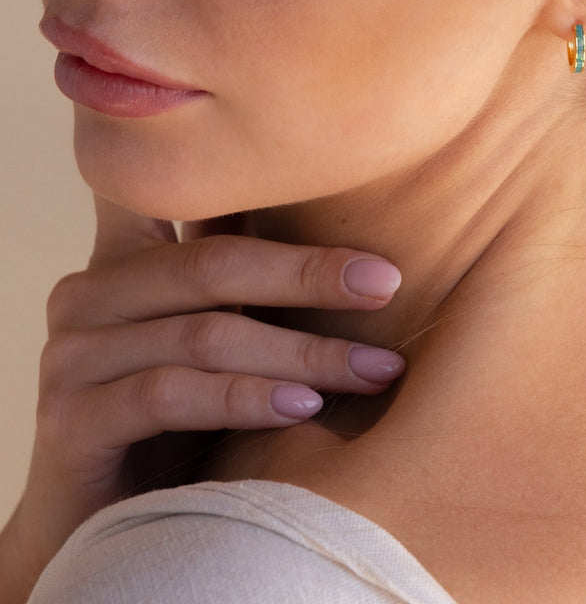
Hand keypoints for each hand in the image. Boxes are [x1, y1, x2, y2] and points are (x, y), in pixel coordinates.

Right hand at [0, 196, 403, 601]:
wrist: (108, 530)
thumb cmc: (185, 418)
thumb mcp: (214, 331)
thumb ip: (243, 274)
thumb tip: (348, 216)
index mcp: (125, 258)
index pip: (183, 197)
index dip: (258, 183)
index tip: (349, 186)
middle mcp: (88, 295)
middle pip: (213, 264)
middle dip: (311, 274)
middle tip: (386, 283)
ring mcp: (71, 357)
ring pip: (206, 335)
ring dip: (303, 353)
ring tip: (375, 368)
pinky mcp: (70, 422)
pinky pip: (170, 394)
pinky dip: (245, 398)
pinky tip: (305, 408)